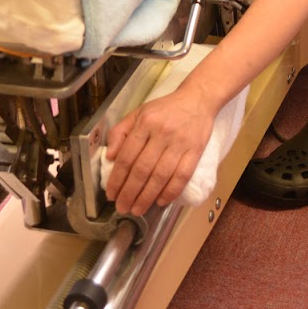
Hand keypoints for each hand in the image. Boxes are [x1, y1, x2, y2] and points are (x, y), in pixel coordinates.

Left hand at [104, 84, 215, 215]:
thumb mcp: (139, 112)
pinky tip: (161, 201)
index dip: (117, 178)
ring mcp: (180, 143)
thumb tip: (109, 157)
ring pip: (160, 176)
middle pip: (142, 169)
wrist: (198, 99)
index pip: (127, 155)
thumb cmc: (165, 108)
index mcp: (145, 122)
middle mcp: (162, 133)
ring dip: (147, 197)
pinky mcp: (196, 151)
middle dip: (129, 192)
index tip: (111, 193)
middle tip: (122, 207)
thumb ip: (121, 132)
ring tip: (137, 209)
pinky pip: (182, 176)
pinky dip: (171, 191)